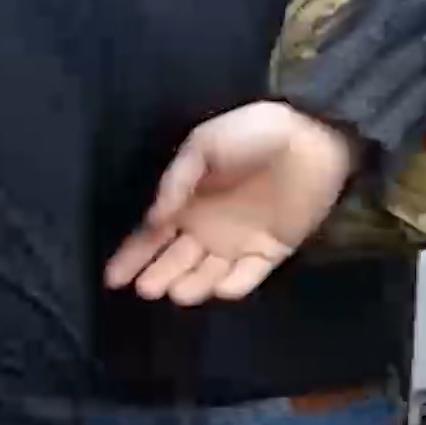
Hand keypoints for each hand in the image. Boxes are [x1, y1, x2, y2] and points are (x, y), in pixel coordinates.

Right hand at [104, 103, 358, 304]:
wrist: (313, 137)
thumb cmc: (254, 133)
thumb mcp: (204, 144)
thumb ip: (177, 180)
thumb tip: (153, 218)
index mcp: (187, 200)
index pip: (151, 236)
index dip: (131, 257)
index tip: (112, 280)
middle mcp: (206, 227)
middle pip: (174, 261)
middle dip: (158, 276)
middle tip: (147, 289)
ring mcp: (238, 241)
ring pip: (206, 273)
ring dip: (191, 284)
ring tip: (178, 290)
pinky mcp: (270, 251)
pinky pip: (248, 276)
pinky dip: (234, 285)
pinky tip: (220, 286)